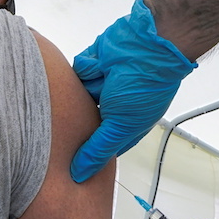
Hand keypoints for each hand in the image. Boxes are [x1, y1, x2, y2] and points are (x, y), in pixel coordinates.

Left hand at [70, 0, 196, 181]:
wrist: (149, 43)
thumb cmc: (145, 85)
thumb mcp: (120, 125)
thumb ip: (98, 149)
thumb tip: (79, 174)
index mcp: (126, 125)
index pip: (103, 146)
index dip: (89, 152)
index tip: (71, 161)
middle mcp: (114, 107)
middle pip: (84, 123)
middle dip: (78, 121)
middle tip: (69, 122)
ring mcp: (104, 85)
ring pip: (78, 96)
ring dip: (89, 87)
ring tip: (104, 81)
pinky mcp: (94, 65)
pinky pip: (78, 72)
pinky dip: (89, 67)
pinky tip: (101, 64)